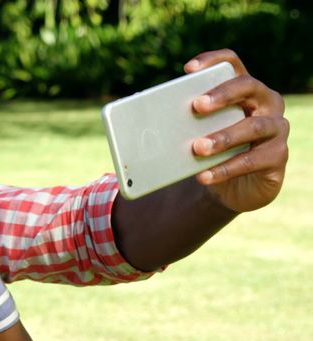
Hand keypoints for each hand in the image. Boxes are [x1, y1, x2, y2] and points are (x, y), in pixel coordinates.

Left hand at [186, 49, 288, 212]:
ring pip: (254, 126)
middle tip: (196, 105)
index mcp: (244, 90)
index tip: (189, 70)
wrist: (234, 187)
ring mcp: (277, 128)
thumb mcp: (200, 134)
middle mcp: (266, 103)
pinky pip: (253, 160)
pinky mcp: (278, 156)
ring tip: (198, 147)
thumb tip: (152, 125)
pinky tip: (205, 175)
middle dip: (222, 94)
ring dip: (224, 136)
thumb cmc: (215, 152)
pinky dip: (226, 168)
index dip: (214, 60)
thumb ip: (187, 123)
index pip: (233, 64)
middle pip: (249, 86)